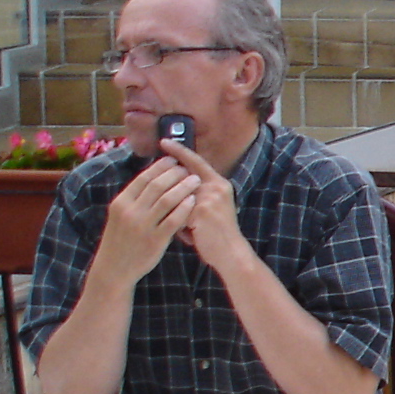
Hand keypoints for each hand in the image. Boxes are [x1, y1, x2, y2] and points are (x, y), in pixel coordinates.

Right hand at [92, 153, 200, 283]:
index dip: (160, 167)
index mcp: (121, 202)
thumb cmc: (120, 239)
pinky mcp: (155, 239)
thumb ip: (134, 199)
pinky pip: (173, 220)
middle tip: (187, 168)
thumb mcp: (120, 215)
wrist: (114, 268)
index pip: (143, 178)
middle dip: (174, 173)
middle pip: (156, 185)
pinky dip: (184, 207)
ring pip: (167, 199)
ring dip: (183, 187)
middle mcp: (130, 211)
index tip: (173, 159)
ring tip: (195, 180)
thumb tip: (151, 179)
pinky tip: (194, 200)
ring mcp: (143, 225)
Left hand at [154, 141, 248, 272]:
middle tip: (167, 194)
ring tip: (187, 227)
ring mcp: (208, 198)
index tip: (163, 141)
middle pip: (183, 176)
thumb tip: (176, 183)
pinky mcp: (200, 211)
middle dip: (169, 183)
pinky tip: (189, 236)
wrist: (231, 252)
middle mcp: (215, 187)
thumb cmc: (218, 232)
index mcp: (219, 183)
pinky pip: (177, 211)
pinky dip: (178, 224)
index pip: (195, 161)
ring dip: (175, 211)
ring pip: (176, 196)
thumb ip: (198, 193)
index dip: (179, 150)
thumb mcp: (213, 207)